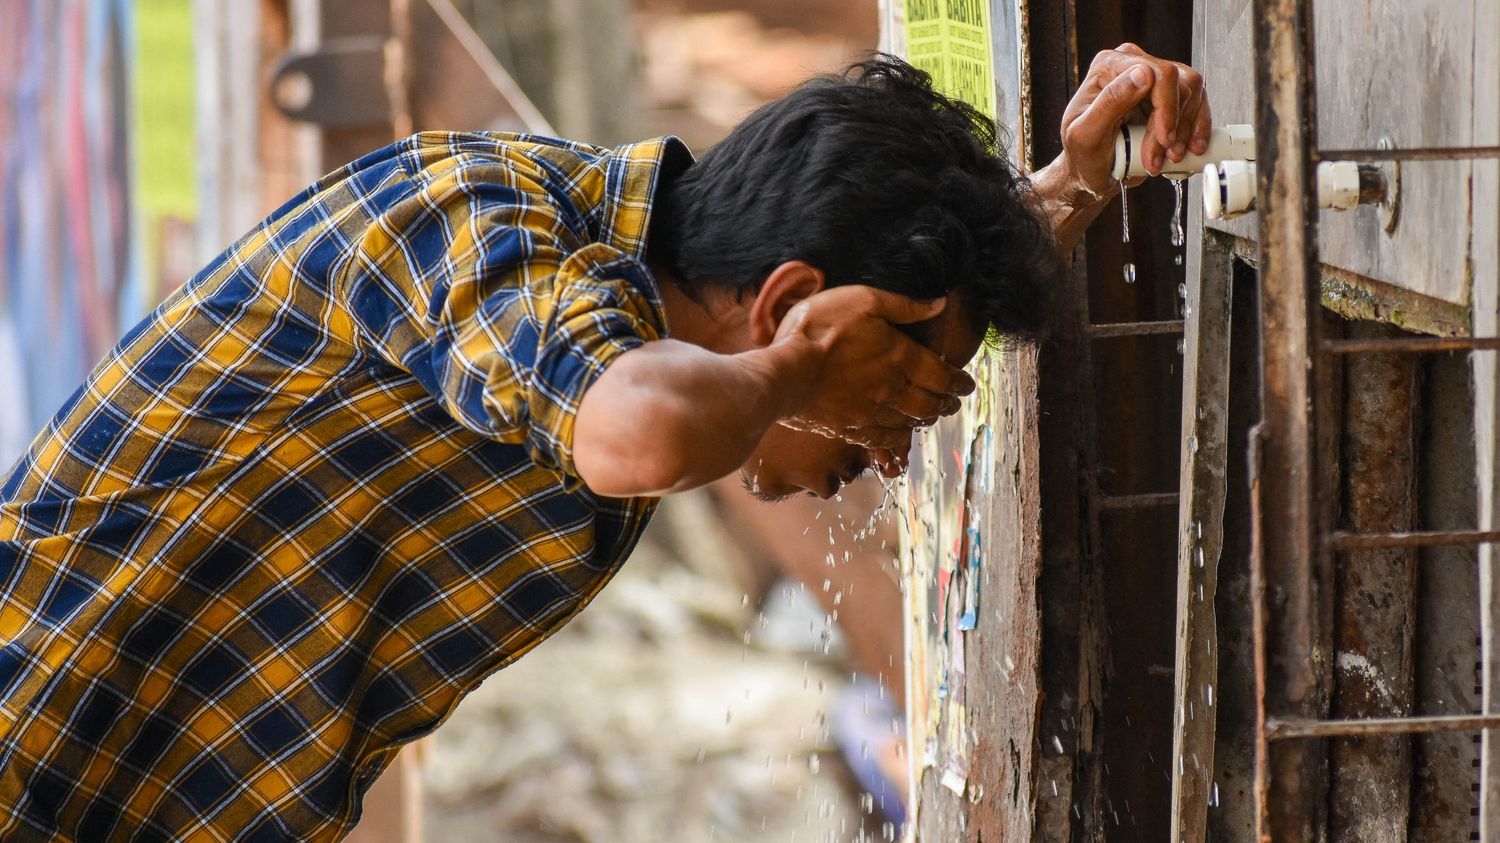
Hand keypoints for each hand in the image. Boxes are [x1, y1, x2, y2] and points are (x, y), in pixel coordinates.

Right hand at [770, 286, 973, 449]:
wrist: (782, 373)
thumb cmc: (819, 329)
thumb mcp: (862, 300)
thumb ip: (903, 305)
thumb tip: (939, 303)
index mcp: (901, 357)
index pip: (942, 374)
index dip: (958, 381)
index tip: (966, 385)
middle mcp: (893, 389)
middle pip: (930, 402)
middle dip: (946, 403)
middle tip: (953, 403)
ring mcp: (871, 412)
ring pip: (909, 422)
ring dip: (924, 419)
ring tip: (930, 417)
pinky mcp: (849, 428)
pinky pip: (883, 439)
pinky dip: (897, 439)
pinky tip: (900, 437)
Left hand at [1058, 43, 1211, 192]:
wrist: (1091, 172)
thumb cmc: (1082, 155)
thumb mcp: (1085, 135)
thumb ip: (1110, 103)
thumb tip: (1142, 74)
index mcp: (1109, 67)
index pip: (1156, 73)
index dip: (1166, 108)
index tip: (1165, 140)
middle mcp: (1133, 66)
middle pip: (1178, 84)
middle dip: (1175, 126)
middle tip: (1163, 156)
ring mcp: (1154, 80)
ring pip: (1192, 93)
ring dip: (1187, 130)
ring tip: (1170, 157)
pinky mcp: (1169, 97)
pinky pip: (1197, 104)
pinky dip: (1197, 129)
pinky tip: (1190, 149)